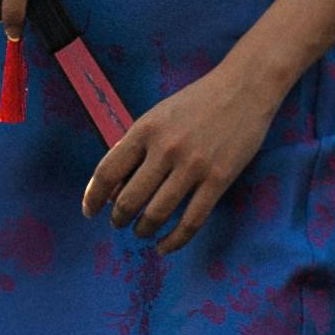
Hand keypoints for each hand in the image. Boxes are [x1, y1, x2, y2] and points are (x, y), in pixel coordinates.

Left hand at [88, 55, 289, 250]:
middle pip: (129, 199)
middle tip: (118, 224)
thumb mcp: (157, 115)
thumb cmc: (197, 101)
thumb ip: (135, 147)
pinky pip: (192, 221)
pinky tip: (164, 246)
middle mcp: (166, 149)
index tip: (89, 211)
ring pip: (157, 214)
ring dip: (143, 230)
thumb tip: (112, 189)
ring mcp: (193, 166)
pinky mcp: (219, 180)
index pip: (107, 172)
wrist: (244, 88)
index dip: (93, 197)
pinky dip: (174, 240)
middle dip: (119, 219)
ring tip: (141, 232)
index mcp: (145, 129)